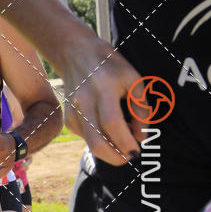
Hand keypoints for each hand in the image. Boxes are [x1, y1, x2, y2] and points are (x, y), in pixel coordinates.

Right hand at [61, 36, 142, 164]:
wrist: (75, 54)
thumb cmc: (109, 64)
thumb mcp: (133, 78)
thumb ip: (141, 107)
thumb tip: (142, 136)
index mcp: (103, 88)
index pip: (113, 124)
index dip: (126, 142)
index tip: (138, 150)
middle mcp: (84, 102)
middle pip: (97, 143)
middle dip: (116, 158)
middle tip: (130, 156)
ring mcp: (73, 112)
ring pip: (91, 144)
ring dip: (110, 150)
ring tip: (122, 139)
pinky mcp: (68, 119)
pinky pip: (87, 138)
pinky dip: (100, 140)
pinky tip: (108, 129)